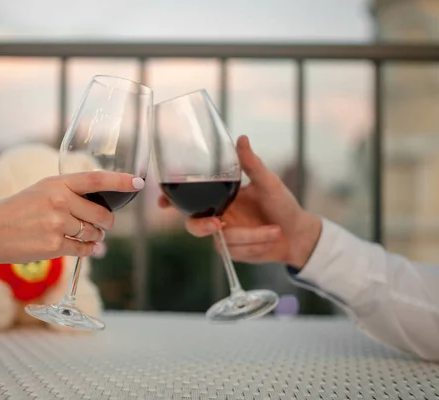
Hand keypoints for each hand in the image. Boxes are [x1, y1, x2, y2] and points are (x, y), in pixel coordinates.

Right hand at [0, 171, 144, 263]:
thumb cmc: (15, 211)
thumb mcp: (41, 191)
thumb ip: (68, 194)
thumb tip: (99, 209)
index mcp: (57, 183)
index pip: (96, 179)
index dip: (120, 181)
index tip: (138, 182)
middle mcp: (59, 201)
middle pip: (101, 214)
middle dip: (106, 223)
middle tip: (102, 225)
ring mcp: (56, 224)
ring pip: (94, 234)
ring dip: (95, 238)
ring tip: (82, 235)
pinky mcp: (53, 245)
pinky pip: (84, 250)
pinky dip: (87, 251)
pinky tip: (81, 248)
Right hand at [159, 135, 320, 268]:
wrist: (298, 234)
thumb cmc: (283, 204)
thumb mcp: (267, 182)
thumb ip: (251, 164)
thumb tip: (241, 138)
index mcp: (220, 196)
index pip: (188, 198)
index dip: (170, 200)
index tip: (162, 200)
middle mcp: (217, 215)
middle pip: (193, 225)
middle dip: (203, 227)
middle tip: (218, 224)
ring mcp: (224, 236)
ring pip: (223, 240)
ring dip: (253, 236)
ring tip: (275, 230)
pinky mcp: (233, 252)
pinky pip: (236, 251)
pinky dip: (257, 244)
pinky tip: (271, 238)